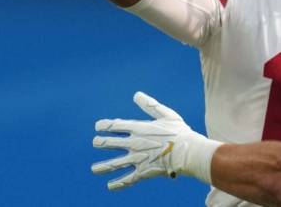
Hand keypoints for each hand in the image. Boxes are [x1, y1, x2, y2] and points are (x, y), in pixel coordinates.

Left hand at [91, 91, 216, 189]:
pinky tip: (110, 185)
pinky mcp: (142, 172)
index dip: (105, 126)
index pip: (116, 126)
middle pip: (111, 143)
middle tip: (96, 142)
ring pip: (114, 164)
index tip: (98, 126)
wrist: (187, 152)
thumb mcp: (166, 114)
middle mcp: (134, 143)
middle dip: (101, 142)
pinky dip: (118, 184)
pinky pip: (127, 179)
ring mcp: (137, 159)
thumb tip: (136, 94)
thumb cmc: (179, 132)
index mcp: (139, 128)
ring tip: (94, 169)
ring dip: (103, 167)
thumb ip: (151, 105)